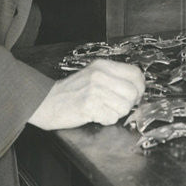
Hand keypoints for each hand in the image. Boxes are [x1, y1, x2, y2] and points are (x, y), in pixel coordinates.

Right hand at [27, 59, 145, 129]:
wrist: (46, 102)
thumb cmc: (72, 92)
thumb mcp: (93, 75)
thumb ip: (114, 77)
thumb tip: (138, 88)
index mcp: (103, 66)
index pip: (136, 73)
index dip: (139, 87)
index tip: (134, 95)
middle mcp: (100, 75)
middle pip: (133, 93)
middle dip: (128, 103)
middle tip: (115, 105)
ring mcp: (94, 90)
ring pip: (124, 107)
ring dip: (116, 113)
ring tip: (103, 109)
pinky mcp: (89, 106)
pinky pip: (112, 118)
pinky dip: (106, 120)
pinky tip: (96, 115)